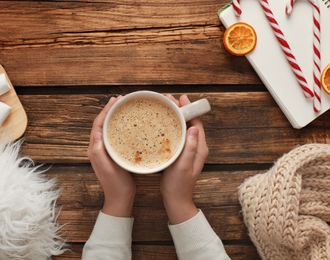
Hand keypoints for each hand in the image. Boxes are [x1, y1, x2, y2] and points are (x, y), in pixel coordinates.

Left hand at [88, 96, 135, 216]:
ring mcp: (105, 152)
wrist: (120, 199)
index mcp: (95, 150)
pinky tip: (127, 125)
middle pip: (102, 124)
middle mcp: (98, 149)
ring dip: (113, 117)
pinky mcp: (113, 154)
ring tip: (122, 108)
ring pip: (107, 129)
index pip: (97, 125)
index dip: (105, 112)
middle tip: (119, 100)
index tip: (114, 101)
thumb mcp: (108, 169)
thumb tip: (96, 133)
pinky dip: (118, 127)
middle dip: (109, 111)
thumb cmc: (115, 185)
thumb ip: (99, 152)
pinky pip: (114, 136)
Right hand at [160, 94, 208, 223]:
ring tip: (164, 106)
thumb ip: (190, 147)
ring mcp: (188, 150)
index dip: (189, 109)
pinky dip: (170, 126)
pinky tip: (161, 123)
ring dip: (175, 116)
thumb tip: (195, 127)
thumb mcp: (184, 165)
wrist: (176, 199)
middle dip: (180, 109)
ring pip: (182, 127)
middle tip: (168, 99)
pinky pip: (177, 135)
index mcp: (200, 147)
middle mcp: (196, 146)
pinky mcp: (180, 153)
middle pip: (189, 122)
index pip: (196, 123)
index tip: (181, 98)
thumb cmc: (179, 184)